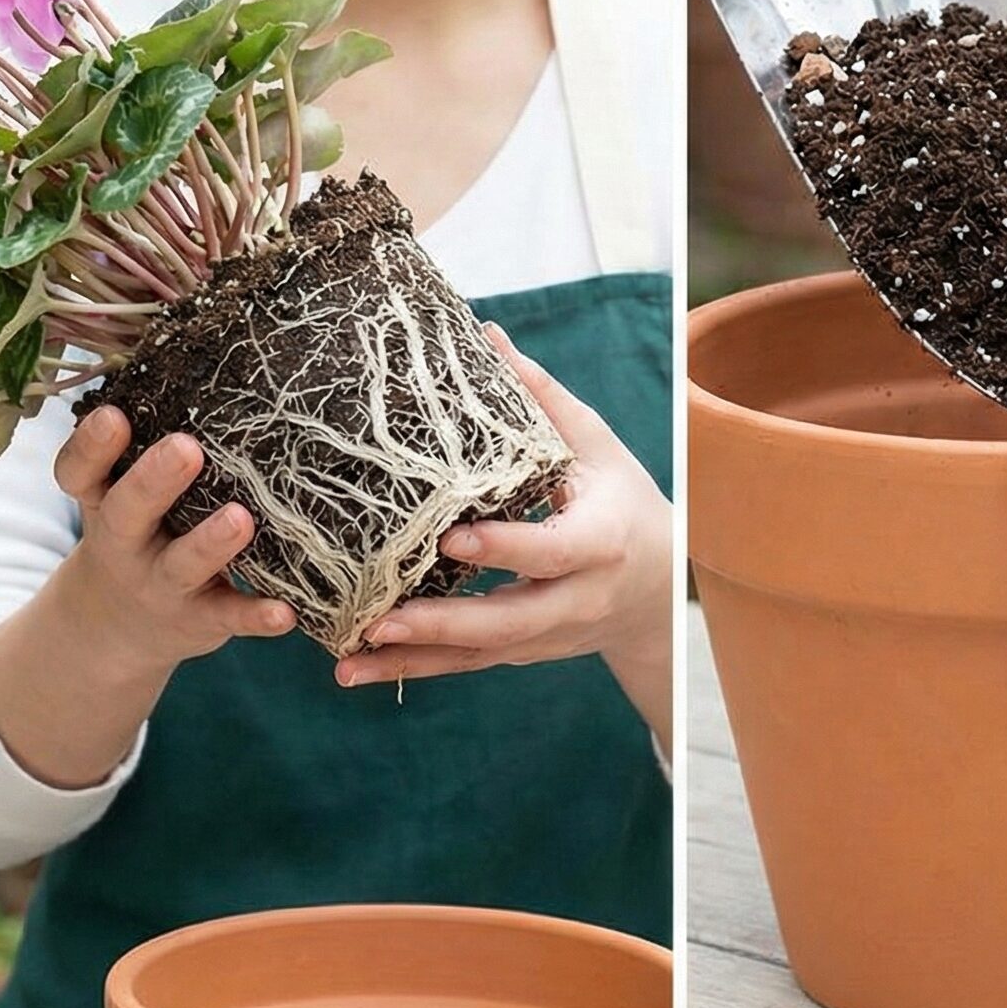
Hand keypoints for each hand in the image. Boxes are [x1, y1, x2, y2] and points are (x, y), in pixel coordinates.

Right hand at [57, 405, 296, 676]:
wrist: (115, 630)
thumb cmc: (140, 533)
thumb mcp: (122, 497)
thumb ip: (147, 451)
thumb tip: (207, 365)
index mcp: (105, 504)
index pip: (82, 474)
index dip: (93, 447)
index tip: (114, 416)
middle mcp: (127, 544)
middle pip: (129, 511)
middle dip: (154, 480)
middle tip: (185, 448)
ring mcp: (162, 585)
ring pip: (182, 564)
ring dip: (211, 543)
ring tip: (241, 519)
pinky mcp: (199, 619)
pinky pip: (229, 616)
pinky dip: (256, 615)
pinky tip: (286, 611)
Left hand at [337, 329, 671, 689]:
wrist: (656, 590)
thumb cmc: (621, 500)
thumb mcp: (596, 446)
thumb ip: (542, 398)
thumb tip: (488, 336)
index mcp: (600, 541)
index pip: (551, 551)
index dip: (504, 547)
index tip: (451, 538)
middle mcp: (576, 599)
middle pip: (509, 621)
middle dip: (443, 624)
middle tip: (380, 618)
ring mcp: (548, 636)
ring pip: (479, 654)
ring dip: (413, 660)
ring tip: (350, 661)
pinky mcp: (522, 654)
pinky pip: (465, 666)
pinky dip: (412, 670)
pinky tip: (357, 671)